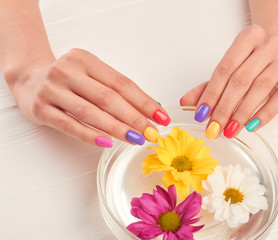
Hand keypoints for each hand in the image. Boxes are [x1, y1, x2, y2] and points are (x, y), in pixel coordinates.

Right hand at [9, 48, 169, 146]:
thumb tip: (149, 109)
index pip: (122, 83)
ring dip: (117, 128)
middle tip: (151, 133)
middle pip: (108, 98)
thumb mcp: (90, 74)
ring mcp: (53, 89)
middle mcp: (68, 71)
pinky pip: (69, 124)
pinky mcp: (41, 108)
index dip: (144, 101)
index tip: (161, 117)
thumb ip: (114, 89)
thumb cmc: (68, 78)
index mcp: (86, 60)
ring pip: (90, 112)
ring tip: (136, 139)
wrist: (28, 77)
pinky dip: (90, 135)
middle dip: (134, 118)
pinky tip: (107, 143)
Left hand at [181, 24, 277, 138]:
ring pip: (260, 89)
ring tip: (229, 131)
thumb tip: (186, 103)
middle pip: (241, 81)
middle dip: (224, 108)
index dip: (211, 93)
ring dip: (242, 114)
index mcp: (248, 38)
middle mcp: (268, 46)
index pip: (224, 69)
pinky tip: (251, 126)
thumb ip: (209, 84)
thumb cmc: (255, 57)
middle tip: (213, 128)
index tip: (201, 114)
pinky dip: (264, 114)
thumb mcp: (232, 64)